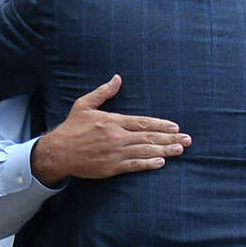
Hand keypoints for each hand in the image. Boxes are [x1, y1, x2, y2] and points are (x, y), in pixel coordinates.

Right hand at [30, 74, 190, 185]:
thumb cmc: (71, 128)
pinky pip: (133, 166)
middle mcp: (117, 137)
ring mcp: (115, 153)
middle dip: (170, 138)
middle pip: (149, 137)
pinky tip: (161, 162)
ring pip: (145, 151)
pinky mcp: (111, 168)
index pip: (143, 122)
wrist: (58, 152)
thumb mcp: (85, 105)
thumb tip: (117, 78)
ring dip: (164, 150)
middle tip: (187, 140)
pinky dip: (148, 164)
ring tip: (180, 150)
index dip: (161, 125)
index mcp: (113, 121)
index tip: (175, 126)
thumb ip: (103, 92)